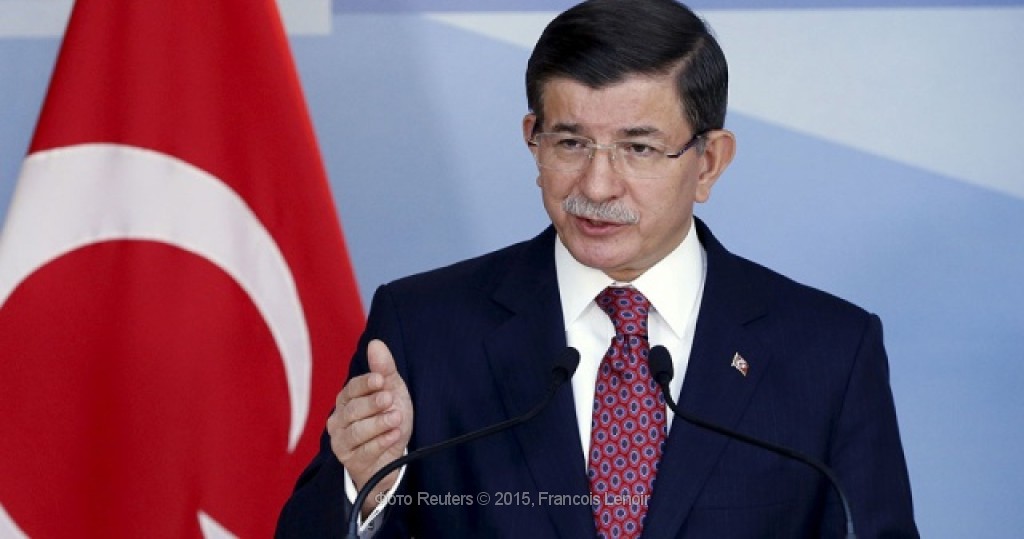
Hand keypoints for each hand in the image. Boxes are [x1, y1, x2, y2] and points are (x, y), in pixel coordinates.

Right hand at [327, 339, 412, 516]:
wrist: (393, 455)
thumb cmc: (389, 418)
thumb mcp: (392, 391)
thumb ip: (384, 369)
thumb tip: (375, 344)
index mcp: (347, 399)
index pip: (351, 389)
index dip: (365, 384)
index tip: (380, 380)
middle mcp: (339, 419)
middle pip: (352, 410)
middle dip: (373, 404)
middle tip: (390, 400)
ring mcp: (342, 441)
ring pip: (356, 431)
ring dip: (378, 423)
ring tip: (396, 418)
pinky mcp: (351, 461)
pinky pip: (363, 452)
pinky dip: (380, 443)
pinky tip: (394, 436)